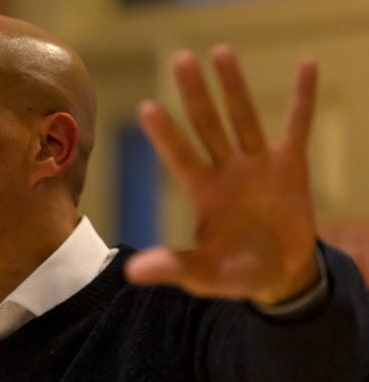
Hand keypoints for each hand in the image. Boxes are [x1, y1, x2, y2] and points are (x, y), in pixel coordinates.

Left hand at [125, 44, 319, 304]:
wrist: (279, 274)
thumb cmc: (234, 271)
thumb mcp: (202, 274)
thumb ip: (172, 267)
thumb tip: (130, 272)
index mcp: (202, 191)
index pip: (180, 157)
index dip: (166, 135)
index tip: (146, 108)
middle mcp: (225, 171)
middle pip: (208, 126)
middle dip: (195, 95)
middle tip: (181, 60)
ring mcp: (257, 165)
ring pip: (243, 118)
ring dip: (234, 87)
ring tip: (221, 52)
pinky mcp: (290, 166)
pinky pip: (297, 126)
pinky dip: (302, 98)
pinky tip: (306, 66)